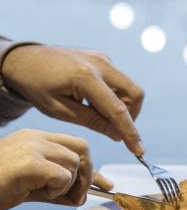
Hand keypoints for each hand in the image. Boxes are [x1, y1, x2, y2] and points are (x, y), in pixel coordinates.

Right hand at [0, 129, 109, 209]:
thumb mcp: (32, 185)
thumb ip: (58, 185)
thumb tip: (83, 194)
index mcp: (34, 139)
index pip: (76, 145)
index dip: (91, 167)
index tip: (103, 184)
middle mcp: (35, 138)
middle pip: (81, 150)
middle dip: (86, 175)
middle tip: (74, 196)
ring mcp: (32, 147)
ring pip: (74, 164)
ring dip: (67, 186)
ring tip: (44, 193)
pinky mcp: (30, 163)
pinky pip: (63, 176)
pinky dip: (58, 190)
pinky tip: (36, 192)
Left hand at [2, 45, 144, 154]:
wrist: (24, 59)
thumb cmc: (36, 86)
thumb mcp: (58, 110)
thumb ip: (91, 121)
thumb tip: (118, 134)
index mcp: (85, 77)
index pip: (117, 109)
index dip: (130, 132)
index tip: (139, 150)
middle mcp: (100, 64)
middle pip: (134, 94)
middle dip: (131, 116)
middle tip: (114, 129)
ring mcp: (103, 58)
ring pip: (129, 87)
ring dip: (123, 106)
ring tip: (98, 114)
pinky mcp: (103, 58)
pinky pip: (119, 81)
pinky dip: (115, 95)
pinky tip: (94, 101)